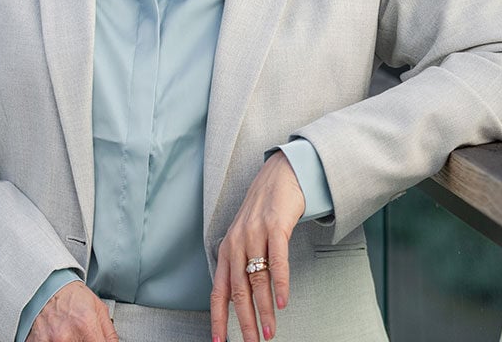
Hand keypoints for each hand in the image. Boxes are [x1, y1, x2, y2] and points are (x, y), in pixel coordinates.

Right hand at [27, 282, 118, 341]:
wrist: (48, 286)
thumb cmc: (73, 297)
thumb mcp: (99, 309)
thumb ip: (109, 334)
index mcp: (86, 325)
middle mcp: (67, 336)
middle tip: (82, 336)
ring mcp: (50, 341)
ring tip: (71, 336)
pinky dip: (55, 341)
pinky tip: (57, 336)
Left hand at [210, 152, 304, 341]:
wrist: (279, 175)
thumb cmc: (262, 210)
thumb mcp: (244, 236)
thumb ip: (241, 264)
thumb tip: (240, 300)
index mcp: (227, 249)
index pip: (219, 291)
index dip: (218, 318)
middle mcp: (237, 242)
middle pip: (239, 291)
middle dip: (245, 323)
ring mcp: (256, 233)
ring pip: (258, 280)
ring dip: (265, 310)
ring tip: (270, 332)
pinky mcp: (276, 226)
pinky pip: (278, 261)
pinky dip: (280, 284)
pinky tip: (283, 302)